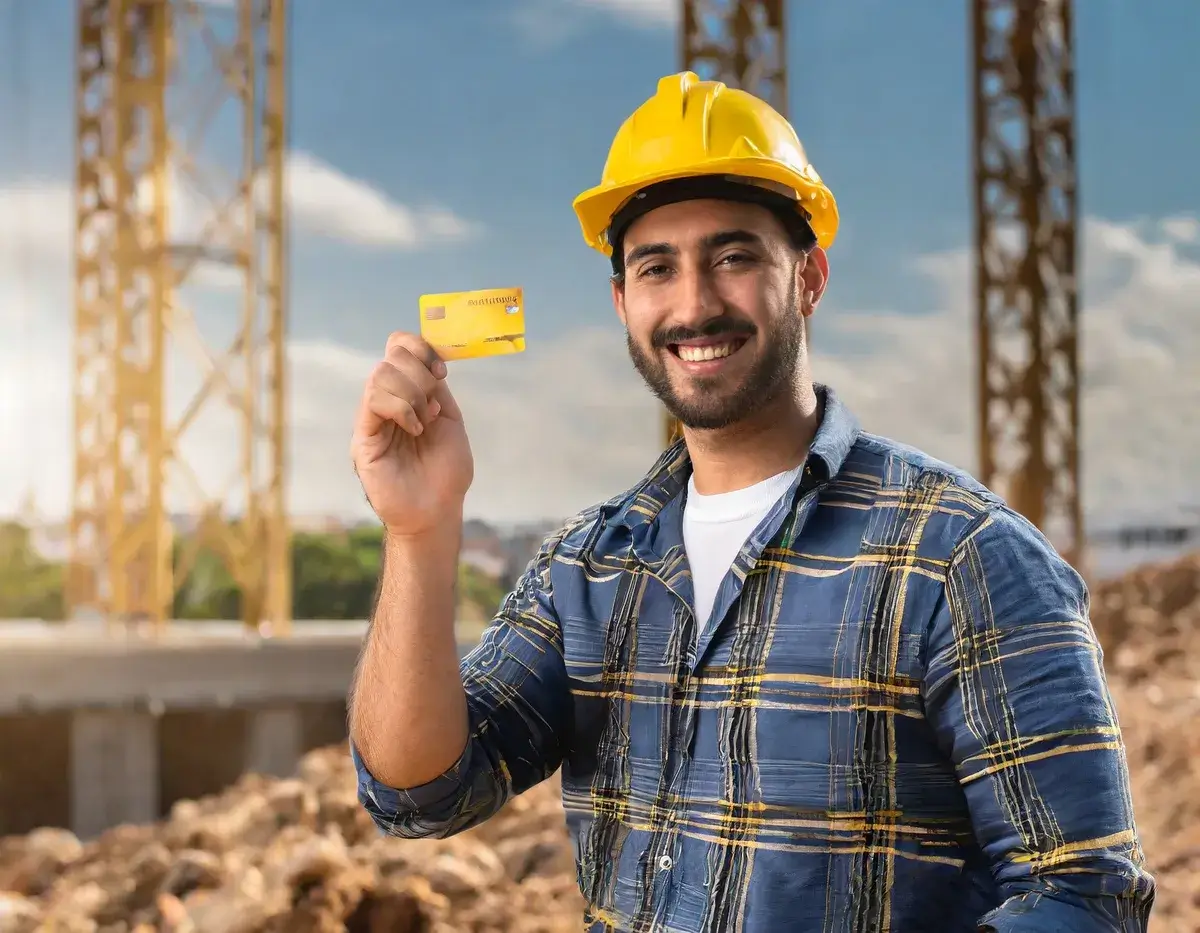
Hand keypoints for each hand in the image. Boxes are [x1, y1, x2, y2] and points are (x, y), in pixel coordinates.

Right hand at [350, 332, 473, 537]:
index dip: (418, 347)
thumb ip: (436, 389)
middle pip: (391, 357)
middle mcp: (386, 401)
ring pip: (380, 375)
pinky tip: (415, 429)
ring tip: (423, 421)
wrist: (437, 510)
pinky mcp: (363, 437)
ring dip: (412, 393)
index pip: (398, 348)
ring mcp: (372, 419)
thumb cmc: (445, 472)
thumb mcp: (449, 421)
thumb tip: (428, 361)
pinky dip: (401, 408)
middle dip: (420, 373)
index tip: (441, 370)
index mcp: (406, 393)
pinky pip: (374, 401)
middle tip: (433, 405)